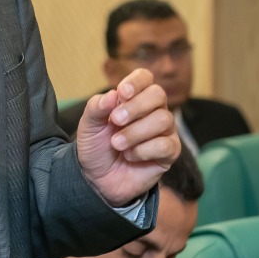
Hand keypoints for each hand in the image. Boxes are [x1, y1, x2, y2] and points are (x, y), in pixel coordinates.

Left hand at [75, 68, 178, 205]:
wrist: (97, 179)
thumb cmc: (96, 147)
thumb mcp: (88, 126)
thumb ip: (97, 107)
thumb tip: (113, 94)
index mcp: (134, 98)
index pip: (145, 78)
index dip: (136, 82)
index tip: (122, 93)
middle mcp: (153, 111)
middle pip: (158, 94)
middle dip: (136, 107)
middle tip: (115, 121)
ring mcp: (164, 131)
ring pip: (164, 120)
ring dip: (136, 132)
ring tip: (117, 144)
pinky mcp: (170, 153)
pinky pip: (166, 145)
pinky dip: (143, 150)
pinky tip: (129, 156)